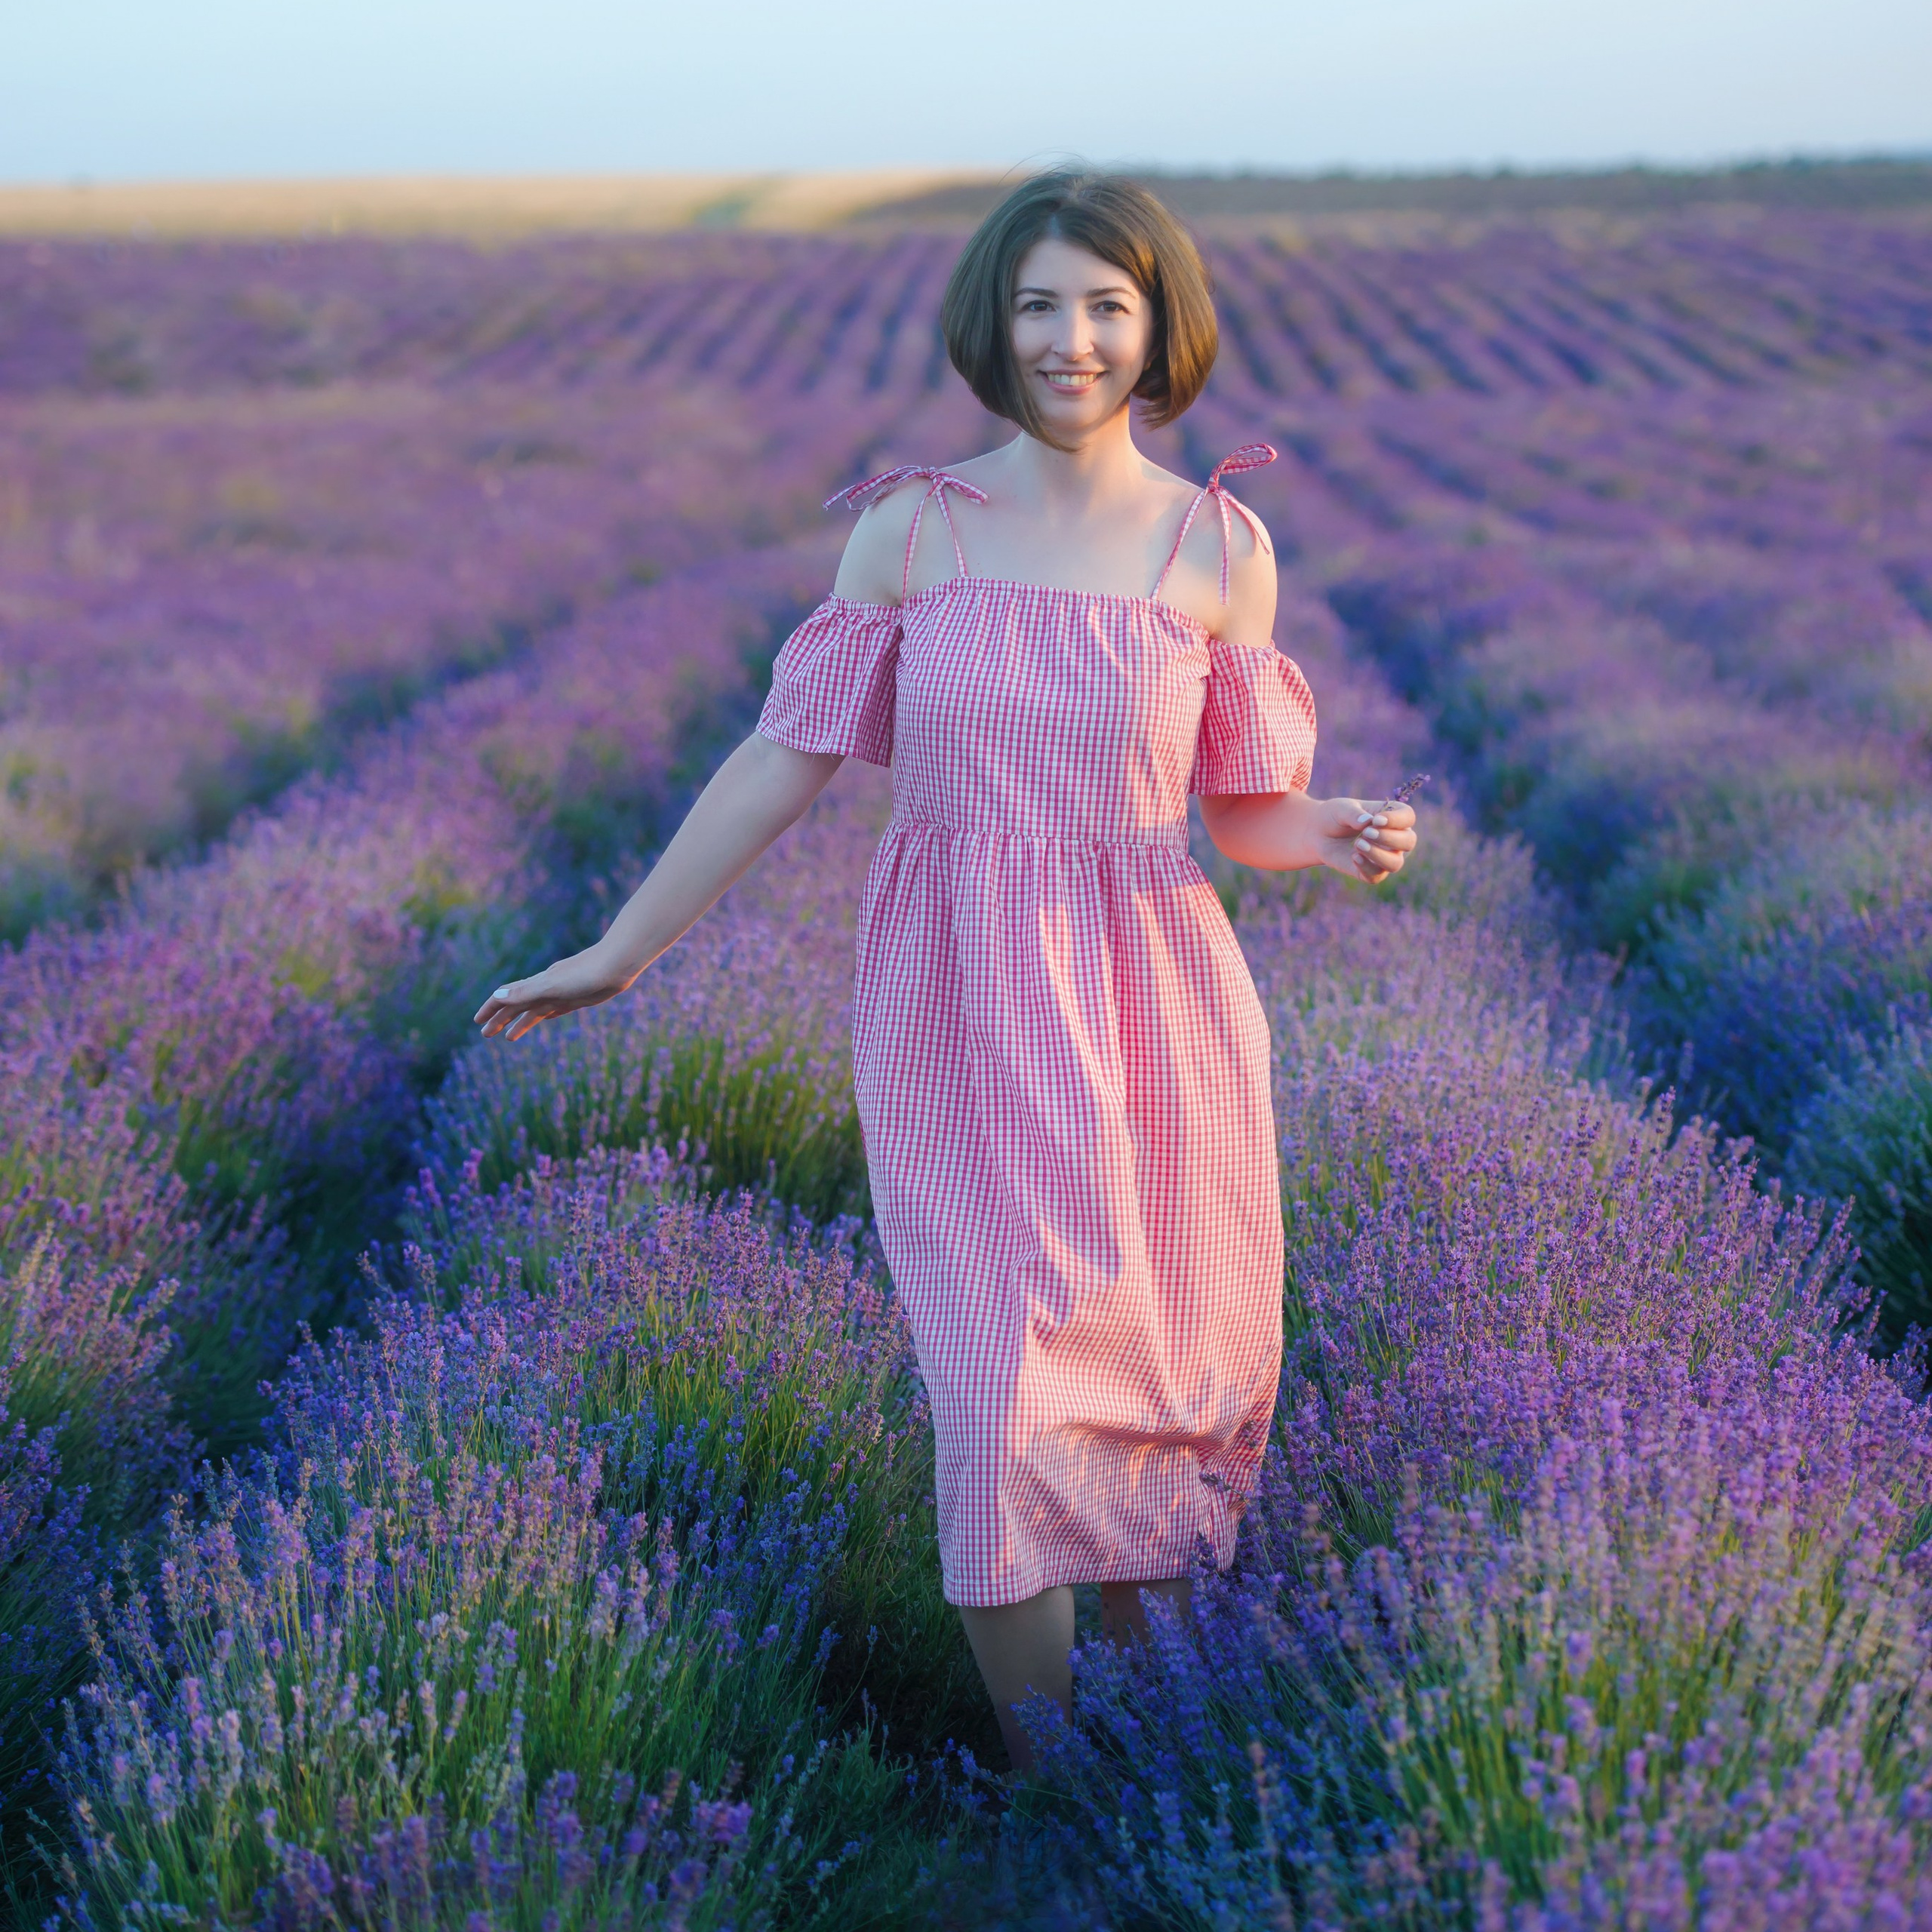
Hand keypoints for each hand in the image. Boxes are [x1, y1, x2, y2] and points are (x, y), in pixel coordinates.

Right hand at [473, 947, 628, 1042]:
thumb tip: (496, 995)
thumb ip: (526, 992)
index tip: (478, 1022)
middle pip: (517, 1006)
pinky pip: (555, 1009)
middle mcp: (545, 988)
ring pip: (534, 1010)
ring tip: (509, 1038)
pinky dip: (545, 1014)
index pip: (506, 997)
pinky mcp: (577, 998)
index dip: (491, 1009)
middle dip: (500, 1020)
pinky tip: (544, 1018)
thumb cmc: (584, 974)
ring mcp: (561, 993)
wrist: (617, 965)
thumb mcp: (552, 986)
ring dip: (520, 1022)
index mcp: (536, 985)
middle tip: (485, 1035)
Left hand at [1318, 796, 1417, 883]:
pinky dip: (1366, 868)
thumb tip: (1366, 823)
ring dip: (1379, 855)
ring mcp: (1384, 856)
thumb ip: (1353, 814)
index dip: (1397, 820)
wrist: (1318, 833)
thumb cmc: (1336, 816)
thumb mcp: (1341, 809)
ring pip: (1396, 863)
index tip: (1376, 820)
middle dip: (1389, 838)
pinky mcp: (1370, 872)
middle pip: (1409, 841)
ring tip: (1358, 844)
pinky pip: (1377, 876)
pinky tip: (1353, 857)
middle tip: (1366, 833)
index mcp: (1392, 816)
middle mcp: (1394, 838)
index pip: (1408, 817)